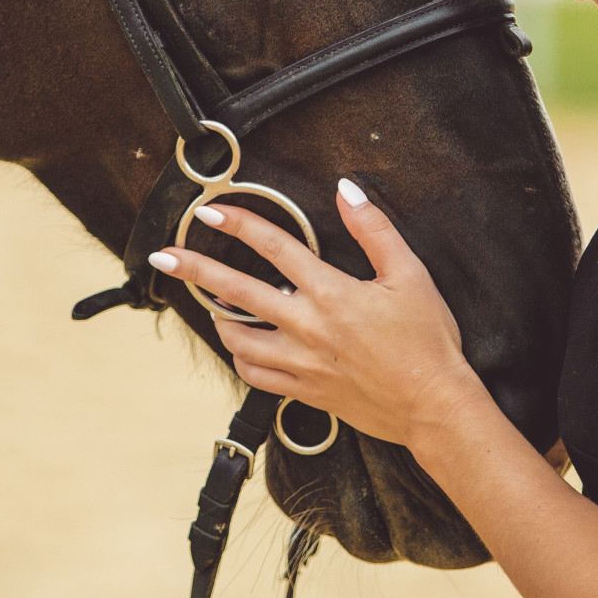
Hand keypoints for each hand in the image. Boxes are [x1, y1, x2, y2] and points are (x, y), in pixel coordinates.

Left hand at [149, 179, 484, 449]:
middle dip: (194, 270)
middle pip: (236, 292)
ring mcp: (301, 363)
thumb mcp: (410, 274)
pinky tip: (243, 346)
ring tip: (210, 302)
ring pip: (238, 339)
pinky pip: (255, 376)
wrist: (433, 406)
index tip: (209, 212)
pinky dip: (241, 358)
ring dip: (219, 317)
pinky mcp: (304, 391)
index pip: (273, 247)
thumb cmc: (427, 340)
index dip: (238, 224)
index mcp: (331, 293)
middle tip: (164, 257)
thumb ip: (374, 230)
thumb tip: (346, 191)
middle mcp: (307, 327)